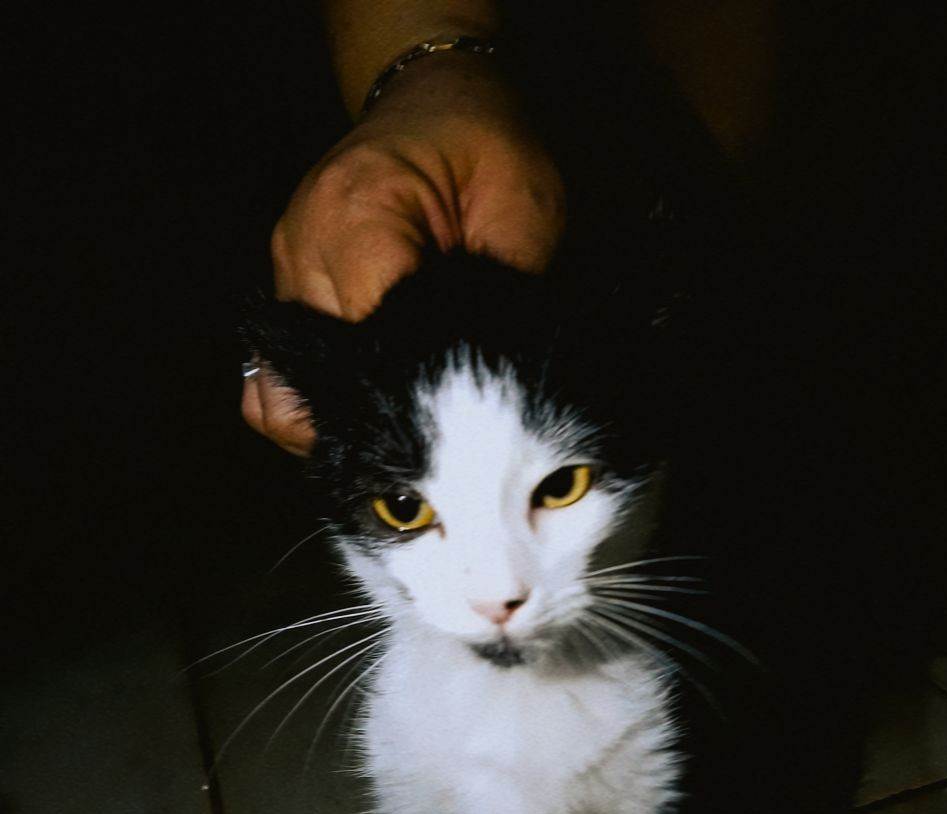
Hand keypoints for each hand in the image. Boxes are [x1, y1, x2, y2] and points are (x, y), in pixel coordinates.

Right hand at [242, 51, 564, 454]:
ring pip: (282, 392)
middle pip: (319, 380)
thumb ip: (506, 296)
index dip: (413, 395)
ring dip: (335, 424)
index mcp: (357, 213)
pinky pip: (273, 378)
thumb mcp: (524, 207)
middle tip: (440, 434)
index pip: (369, 344)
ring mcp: (285, 270)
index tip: (457, 418)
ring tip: (396, 431)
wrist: (438, 97)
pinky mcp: (286, 291)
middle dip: (378, 418)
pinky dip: (311, 409)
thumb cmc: (486, 147)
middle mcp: (303, 244)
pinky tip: (361, 416)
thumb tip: (495, 384)